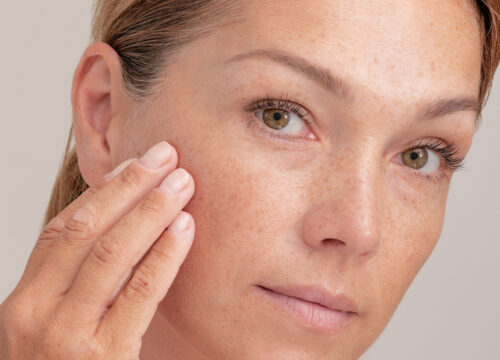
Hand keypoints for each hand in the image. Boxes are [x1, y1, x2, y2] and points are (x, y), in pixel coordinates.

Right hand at [0, 141, 194, 358]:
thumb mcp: (60, 330)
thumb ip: (83, 288)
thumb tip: (126, 232)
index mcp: (24, 302)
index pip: (63, 230)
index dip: (103, 193)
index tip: (136, 164)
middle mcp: (35, 314)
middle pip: (85, 231)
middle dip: (128, 188)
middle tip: (165, 156)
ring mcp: (65, 338)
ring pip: (110, 254)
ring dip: (149, 211)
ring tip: (182, 182)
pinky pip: (138, 294)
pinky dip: (163, 256)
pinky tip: (184, 229)